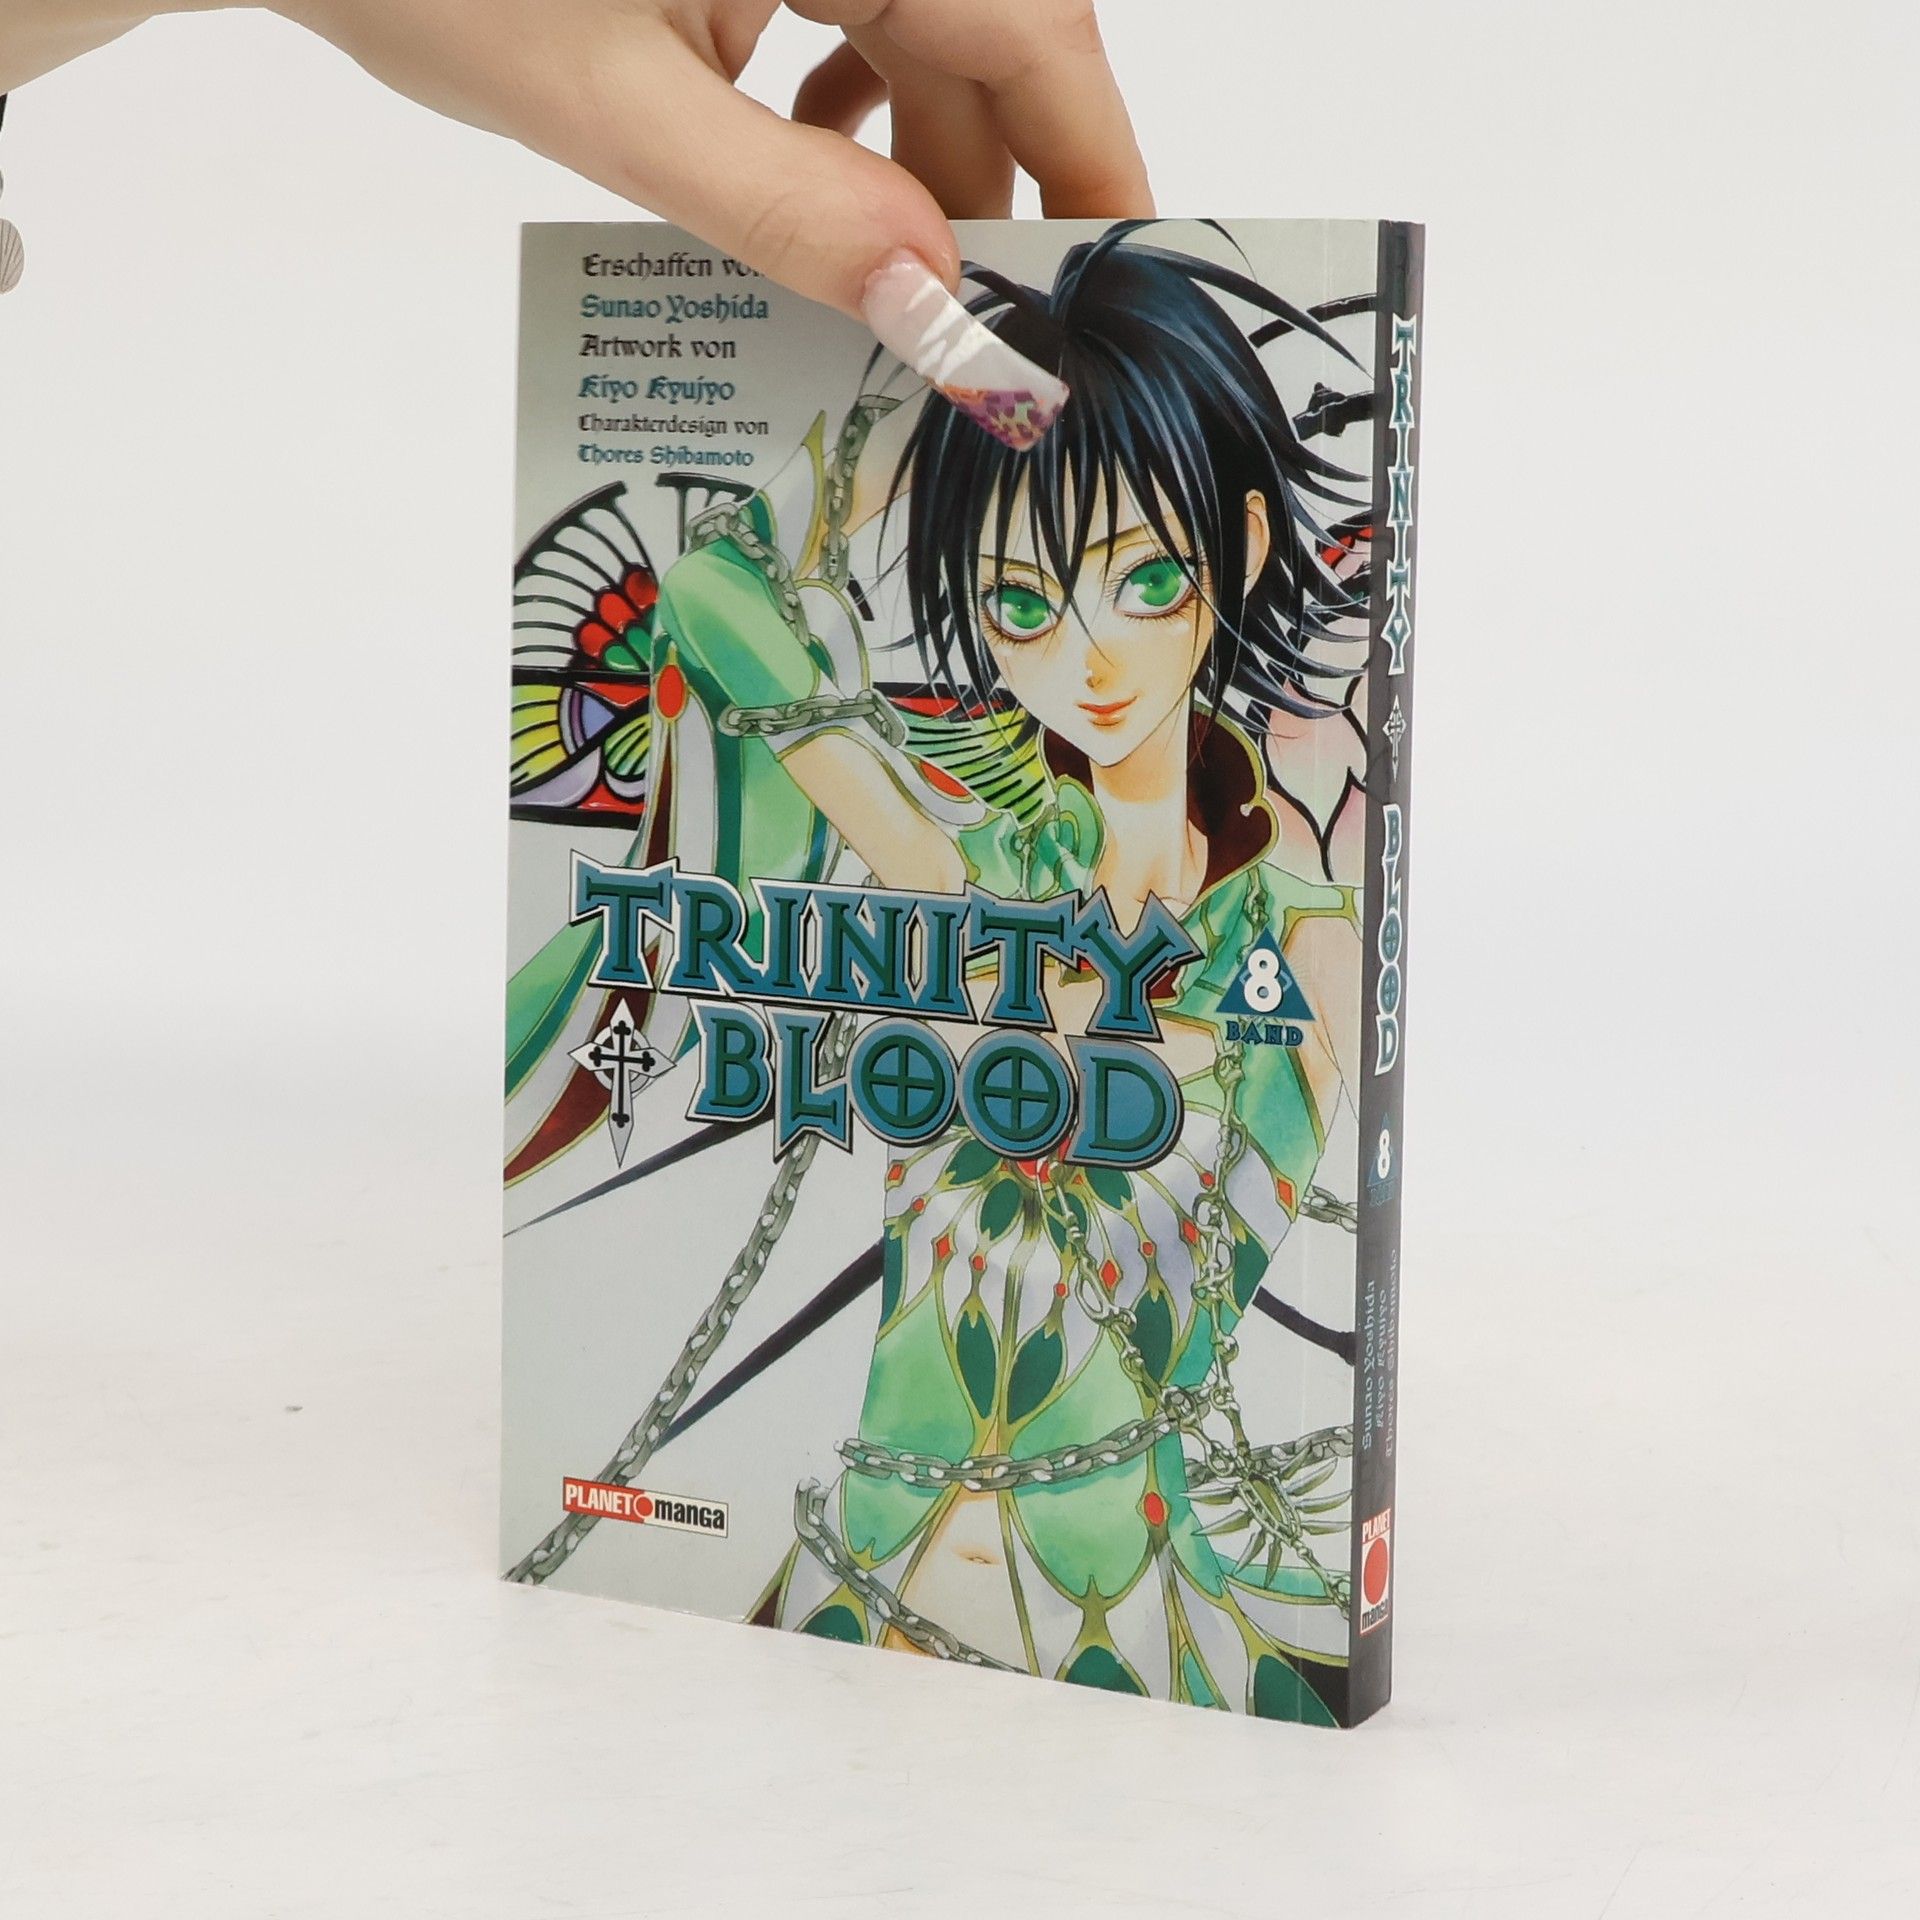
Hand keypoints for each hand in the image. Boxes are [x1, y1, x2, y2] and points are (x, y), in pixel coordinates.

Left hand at [287, 0, 1153, 312]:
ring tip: (888, 278)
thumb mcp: (620, 111)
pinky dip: (854, 106)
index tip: (1113, 289)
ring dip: (921, 161)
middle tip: (988, 332)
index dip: (1092, 165)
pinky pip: (861, 16)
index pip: (1035, 27)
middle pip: (992, 37)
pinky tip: (812, 163)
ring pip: (929, 36)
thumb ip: (789, 210)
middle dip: (996, 187)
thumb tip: (937, 310)